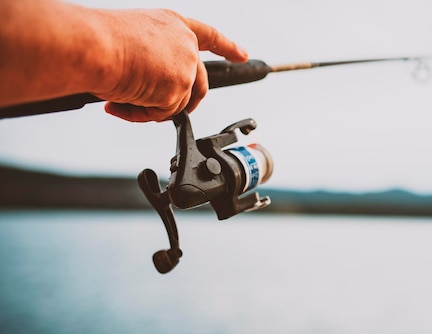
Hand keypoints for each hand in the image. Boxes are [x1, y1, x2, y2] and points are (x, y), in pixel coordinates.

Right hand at [94, 9, 247, 121]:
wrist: (94, 46)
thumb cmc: (102, 39)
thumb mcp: (134, 39)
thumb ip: (154, 59)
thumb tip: (150, 87)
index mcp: (174, 25)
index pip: (209, 36)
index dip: (227, 47)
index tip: (242, 55)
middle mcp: (185, 44)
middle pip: (199, 84)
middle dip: (183, 103)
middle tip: (157, 109)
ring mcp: (186, 67)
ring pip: (176, 105)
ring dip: (148, 109)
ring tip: (120, 98)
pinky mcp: (179, 89)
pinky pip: (162, 115)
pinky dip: (139, 115)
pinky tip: (120, 103)